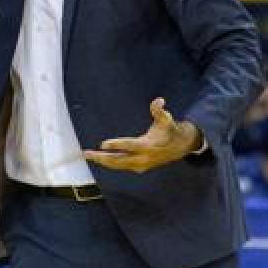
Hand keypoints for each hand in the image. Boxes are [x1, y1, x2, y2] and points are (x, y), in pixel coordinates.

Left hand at [82, 98, 202, 173]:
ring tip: (87, 156)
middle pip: (119, 160)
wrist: (180, 147)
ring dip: (102, 161)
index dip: (117, 145)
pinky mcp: (139, 167)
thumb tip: (158, 100)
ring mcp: (141, 165)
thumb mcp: (167, 119)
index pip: (130, 146)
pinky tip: (99, 158)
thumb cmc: (169, 130)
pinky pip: (121, 166)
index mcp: (148, 146)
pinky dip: (109, 163)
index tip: (103, 144)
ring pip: (118, 165)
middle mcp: (143, 158)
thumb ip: (159, 110)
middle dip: (102, 157)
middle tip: (87, 153)